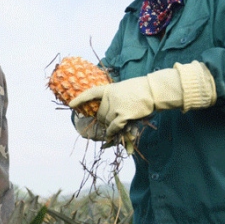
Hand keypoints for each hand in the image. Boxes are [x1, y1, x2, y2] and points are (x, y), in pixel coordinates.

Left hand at [69, 61, 215, 137]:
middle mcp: (110, 97)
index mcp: (109, 89)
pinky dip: (112, 132)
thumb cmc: (142, 90)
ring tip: (115, 129)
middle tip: (110, 124)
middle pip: (100, 113)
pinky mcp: (123, 115)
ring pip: (106, 122)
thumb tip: (111, 115)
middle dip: (103, 120)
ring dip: (109, 127)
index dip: (80, 99)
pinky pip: (113, 127)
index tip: (71, 104)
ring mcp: (116, 106)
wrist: (153, 90)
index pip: (91, 93)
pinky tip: (112, 135)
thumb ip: (116, 98)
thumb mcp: (125, 89)